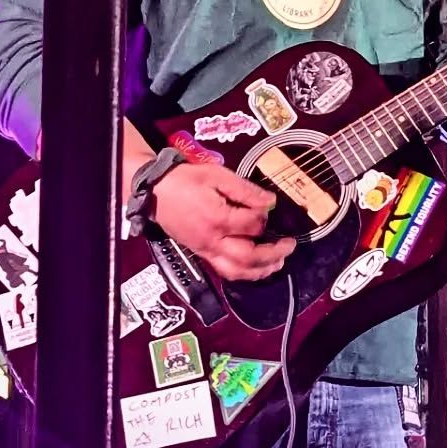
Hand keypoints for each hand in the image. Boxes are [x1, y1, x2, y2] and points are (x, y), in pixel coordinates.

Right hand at [151, 164, 296, 281]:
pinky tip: (254, 266)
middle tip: (289, 246)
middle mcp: (212, 240)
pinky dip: (243, 272)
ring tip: (278, 263)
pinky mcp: (201, 253)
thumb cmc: (186, 180)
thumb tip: (270, 200)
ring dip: (260, 271)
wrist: (156, 191)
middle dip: (273, 254)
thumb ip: (245, 190)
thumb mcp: (217, 175)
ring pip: (236, 271)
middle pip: (247, 258)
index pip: (252, 225)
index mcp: (218, 219)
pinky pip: (224, 270)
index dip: (265, 217)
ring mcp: (205, 250)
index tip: (271, 207)